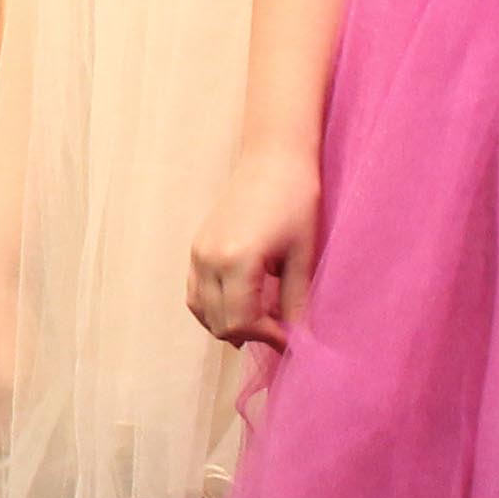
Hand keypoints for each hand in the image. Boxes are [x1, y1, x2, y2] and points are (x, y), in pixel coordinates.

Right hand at [187, 157, 317, 348]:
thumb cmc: (296, 200)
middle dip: (250, 334)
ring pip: (202, 311)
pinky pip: (195, 293)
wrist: (274, 158)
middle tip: (281, 330)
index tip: (291, 338)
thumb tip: (299, 339)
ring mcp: (198, 254)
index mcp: (237, 261)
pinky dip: (214, 308)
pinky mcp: (197, 248)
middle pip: (219, 322)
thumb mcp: (303, 255)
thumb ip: (296, 302)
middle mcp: (209, 259)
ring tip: (262, 320)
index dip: (267, 338)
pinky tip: (241, 305)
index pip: (241, 322)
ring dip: (229, 323)